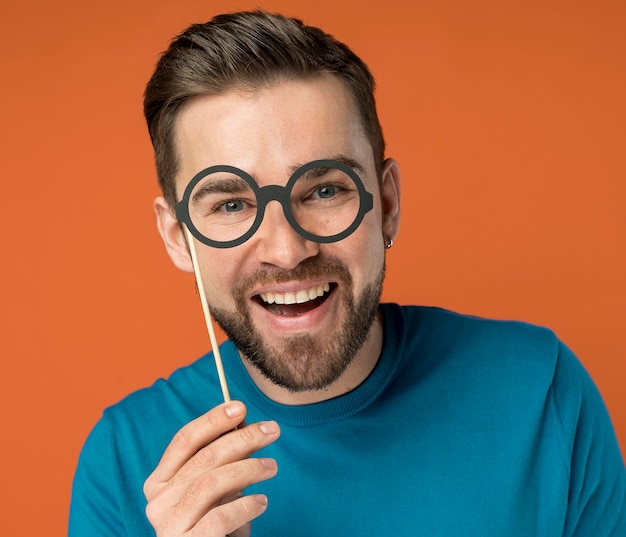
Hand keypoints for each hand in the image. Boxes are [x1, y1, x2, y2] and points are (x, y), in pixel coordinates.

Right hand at [144, 401, 279, 535]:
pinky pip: (219, 517)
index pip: (184, 440)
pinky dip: (245, 506)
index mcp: (159, 482)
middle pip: (203, 458)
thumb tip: (243, 422)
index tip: (241, 407)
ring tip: (271, 467)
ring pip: (211, 483)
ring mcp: (169, 525)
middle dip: (242, 438)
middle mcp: (158, 502)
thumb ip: (224, 459)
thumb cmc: (216, 525)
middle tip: (272, 430)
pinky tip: (262, 501)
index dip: (213, 420)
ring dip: (248, 469)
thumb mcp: (218, 487)